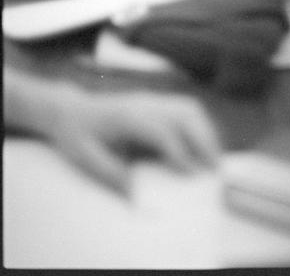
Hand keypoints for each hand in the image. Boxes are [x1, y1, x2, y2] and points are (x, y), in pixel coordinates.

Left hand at [49, 89, 219, 193]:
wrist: (72, 110)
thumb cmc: (77, 135)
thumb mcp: (86, 158)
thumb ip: (111, 174)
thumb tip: (136, 194)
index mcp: (127, 116)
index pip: (162, 131)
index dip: (179, 152)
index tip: (192, 174)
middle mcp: (144, 103)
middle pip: (183, 114)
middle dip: (202, 140)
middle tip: (214, 168)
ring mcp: (152, 99)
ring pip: (189, 107)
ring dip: (206, 130)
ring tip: (214, 156)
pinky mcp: (156, 102)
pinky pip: (185, 107)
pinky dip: (200, 123)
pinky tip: (203, 142)